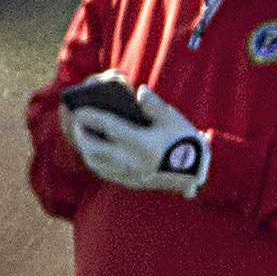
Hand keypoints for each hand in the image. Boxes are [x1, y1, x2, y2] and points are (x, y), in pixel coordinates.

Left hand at [65, 84, 210, 198]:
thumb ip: (153, 105)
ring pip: (95, 163)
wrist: (197, 173)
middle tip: (79, 120)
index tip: (79, 108)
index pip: (107, 127)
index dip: (90, 116)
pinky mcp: (130, 183)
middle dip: (81, 133)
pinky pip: (103, 172)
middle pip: (93, 148)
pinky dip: (94, 159)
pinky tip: (95, 148)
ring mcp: (129, 174)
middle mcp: (131, 161)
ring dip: (85, 147)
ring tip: (83, 133)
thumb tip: (138, 93)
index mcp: (142, 144)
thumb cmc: (185, 142)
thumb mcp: (172, 119)